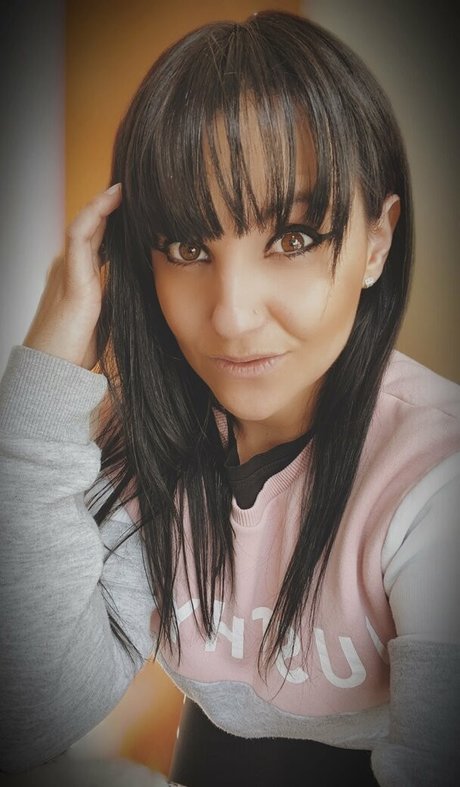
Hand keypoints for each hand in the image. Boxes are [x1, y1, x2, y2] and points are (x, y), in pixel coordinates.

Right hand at [22, 183, 121, 370]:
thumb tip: (143, 291)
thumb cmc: (77, 349)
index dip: (114, 223)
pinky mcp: (70, 274)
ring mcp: (67, 268)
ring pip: (84, 223)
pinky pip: (79, 232)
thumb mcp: (105, 318)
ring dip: (104, 202)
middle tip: (134, 189)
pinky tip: (113, 198)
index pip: (98, 241)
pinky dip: (96, 212)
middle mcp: (69, 267)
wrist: (55, 368)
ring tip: (124, 187)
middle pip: (91, 227)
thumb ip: (116, 299)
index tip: (137, 210)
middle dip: (111, 208)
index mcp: (78, 278)